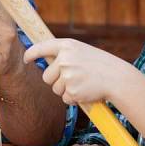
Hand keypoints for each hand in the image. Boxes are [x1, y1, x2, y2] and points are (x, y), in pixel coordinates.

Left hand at [23, 39, 143, 104]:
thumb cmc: (100, 65)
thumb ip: (65, 55)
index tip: (27, 59)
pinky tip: (86, 91)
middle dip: (56, 81)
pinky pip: (65, 99)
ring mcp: (67, 75)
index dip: (31, 54)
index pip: (41, 48)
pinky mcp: (72, 91)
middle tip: (73, 78)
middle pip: (46, 76)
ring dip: (66, 90)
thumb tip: (47, 62)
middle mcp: (65, 59)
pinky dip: (74, 98)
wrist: (117, 78)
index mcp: (67, 46)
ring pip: (55, 89)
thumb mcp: (82, 52)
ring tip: (83, 83)